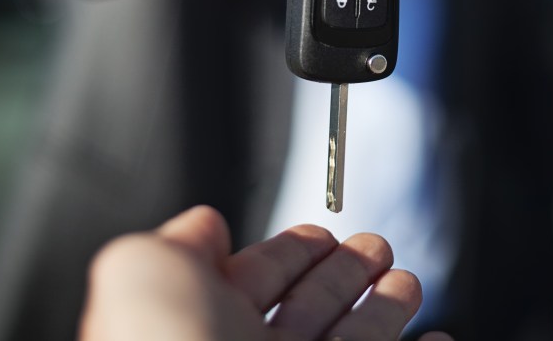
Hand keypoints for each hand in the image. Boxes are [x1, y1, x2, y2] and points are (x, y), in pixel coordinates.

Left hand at [79, 205, 453, 340]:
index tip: (322, 232)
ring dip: (388, 309)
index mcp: (207, 328)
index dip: (290, 252)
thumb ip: (176, 243)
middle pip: (312, 309)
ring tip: (408, 283)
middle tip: (377, 246)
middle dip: (346, 272)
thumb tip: (205, 224)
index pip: (255, 281)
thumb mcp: (144, 275)